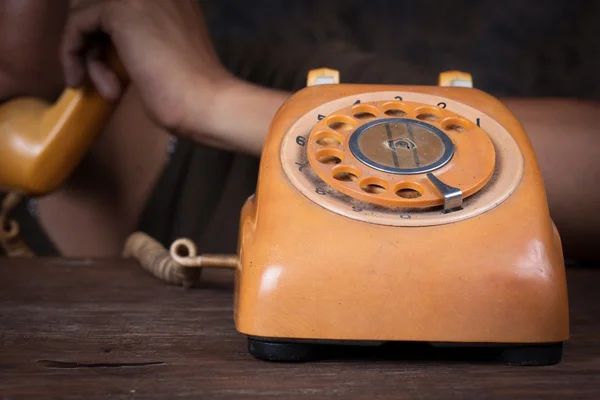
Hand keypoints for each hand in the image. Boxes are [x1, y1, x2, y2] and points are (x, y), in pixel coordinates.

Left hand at [61, 0, 235, 135]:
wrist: (205, 103)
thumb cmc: (190, 91)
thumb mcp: (163, 52)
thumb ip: (137, 35)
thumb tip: (93, 38)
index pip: (118, 6)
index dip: (104, 32)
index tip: (102, 61)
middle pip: (98, 4)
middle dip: (89, 38)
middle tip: (96, 74)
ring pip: (84, 12)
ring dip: (85, 53)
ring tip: (104, 86)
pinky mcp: (122, 8)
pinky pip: (77, 24)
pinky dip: (73, 55)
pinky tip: (88, 82)